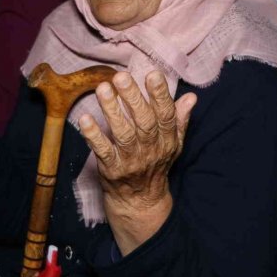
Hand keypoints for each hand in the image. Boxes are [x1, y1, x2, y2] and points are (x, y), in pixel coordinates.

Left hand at [78, 71, 196, 254]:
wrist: (140, 202)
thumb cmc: (155, 164)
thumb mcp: (173, 144)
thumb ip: (179, 119)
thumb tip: (191, 96)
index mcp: (166, 139)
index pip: (166, 115)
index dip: (160, 95)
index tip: (153, 74)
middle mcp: (151, 149)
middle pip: (143, 121)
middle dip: (132, 98)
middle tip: (121, 76)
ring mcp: (131, 160)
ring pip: (123, 133)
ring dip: (112, 110)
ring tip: (103, 88)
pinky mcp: (112, 170)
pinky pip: (103, 151)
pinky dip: (93, 135)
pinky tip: (85, 119)